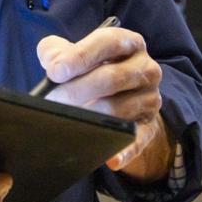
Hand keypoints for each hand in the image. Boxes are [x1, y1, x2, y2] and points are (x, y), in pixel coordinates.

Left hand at [36, 25, 171, 182]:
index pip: (107, 43)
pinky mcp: (150, 125)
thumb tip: (53, 65)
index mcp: (128, 43)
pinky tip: (110, 159)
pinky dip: (125, 150)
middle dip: (77, 90)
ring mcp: (150, 97)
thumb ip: (57, 52)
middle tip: (51, 101)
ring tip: (64, 120)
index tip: (55, 72)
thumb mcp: (73, 52)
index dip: (80, 57)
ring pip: (119, 109)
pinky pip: (138, 139)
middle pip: (111, 78)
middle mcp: (146, 68)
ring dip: (89, 116)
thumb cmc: (90, 68)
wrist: (120, 93)